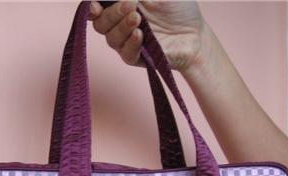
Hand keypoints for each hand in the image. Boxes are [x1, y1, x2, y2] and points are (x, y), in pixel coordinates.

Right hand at [89, 0, 209, 72]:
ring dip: (121, 27)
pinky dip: (130, 43)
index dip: (92, 6)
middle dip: (112, 13)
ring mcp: (128, 41)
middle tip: (131, 4)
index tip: (96, 4)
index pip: (97, 7)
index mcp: (121, 5)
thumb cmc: (178, 7)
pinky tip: (140, 35)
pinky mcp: (137, 58)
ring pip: (110, 38)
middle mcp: (121, 23)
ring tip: (139, 19)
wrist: (196, 33)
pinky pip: (125, 54)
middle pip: (100, 23)